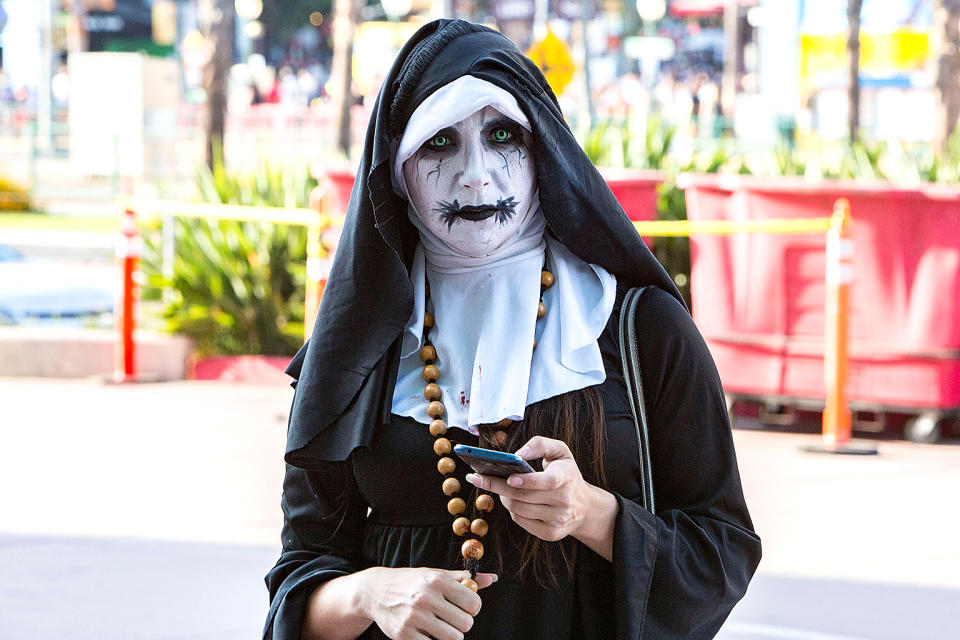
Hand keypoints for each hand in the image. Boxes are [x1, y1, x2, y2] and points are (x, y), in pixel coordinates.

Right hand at [360, 567, 496, 639]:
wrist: (376, 591)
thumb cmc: (412, 582)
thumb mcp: (436, 574)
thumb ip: (465, 578)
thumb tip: (492, 579)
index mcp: (437, 580)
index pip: (473, 603)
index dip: (472, 608)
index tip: (464, 606)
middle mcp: (426, 598)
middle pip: (465, 623)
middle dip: (462, 623)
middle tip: (451, 618)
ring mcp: (414, 618)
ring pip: (453, 638)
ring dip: (451, 635)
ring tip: (441, 626)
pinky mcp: (404, 635)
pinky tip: (427, 632)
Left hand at [466, 435, 595, 542]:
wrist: (585, 506)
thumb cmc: (566, 473)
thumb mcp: (560, 452)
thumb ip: (539, 445)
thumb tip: (516, 455)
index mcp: (567, 478)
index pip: (548, 482)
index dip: (527, 481)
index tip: (509, 477)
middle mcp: (565, 501)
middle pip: (523, 496)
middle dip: (496, 485)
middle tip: (477, 477)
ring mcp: (558, 520)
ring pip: (518, 509)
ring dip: (502, 497)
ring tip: (495, 486)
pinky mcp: (550, 533)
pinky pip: (521, 521)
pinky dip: (511, 509)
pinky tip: (509, 499)